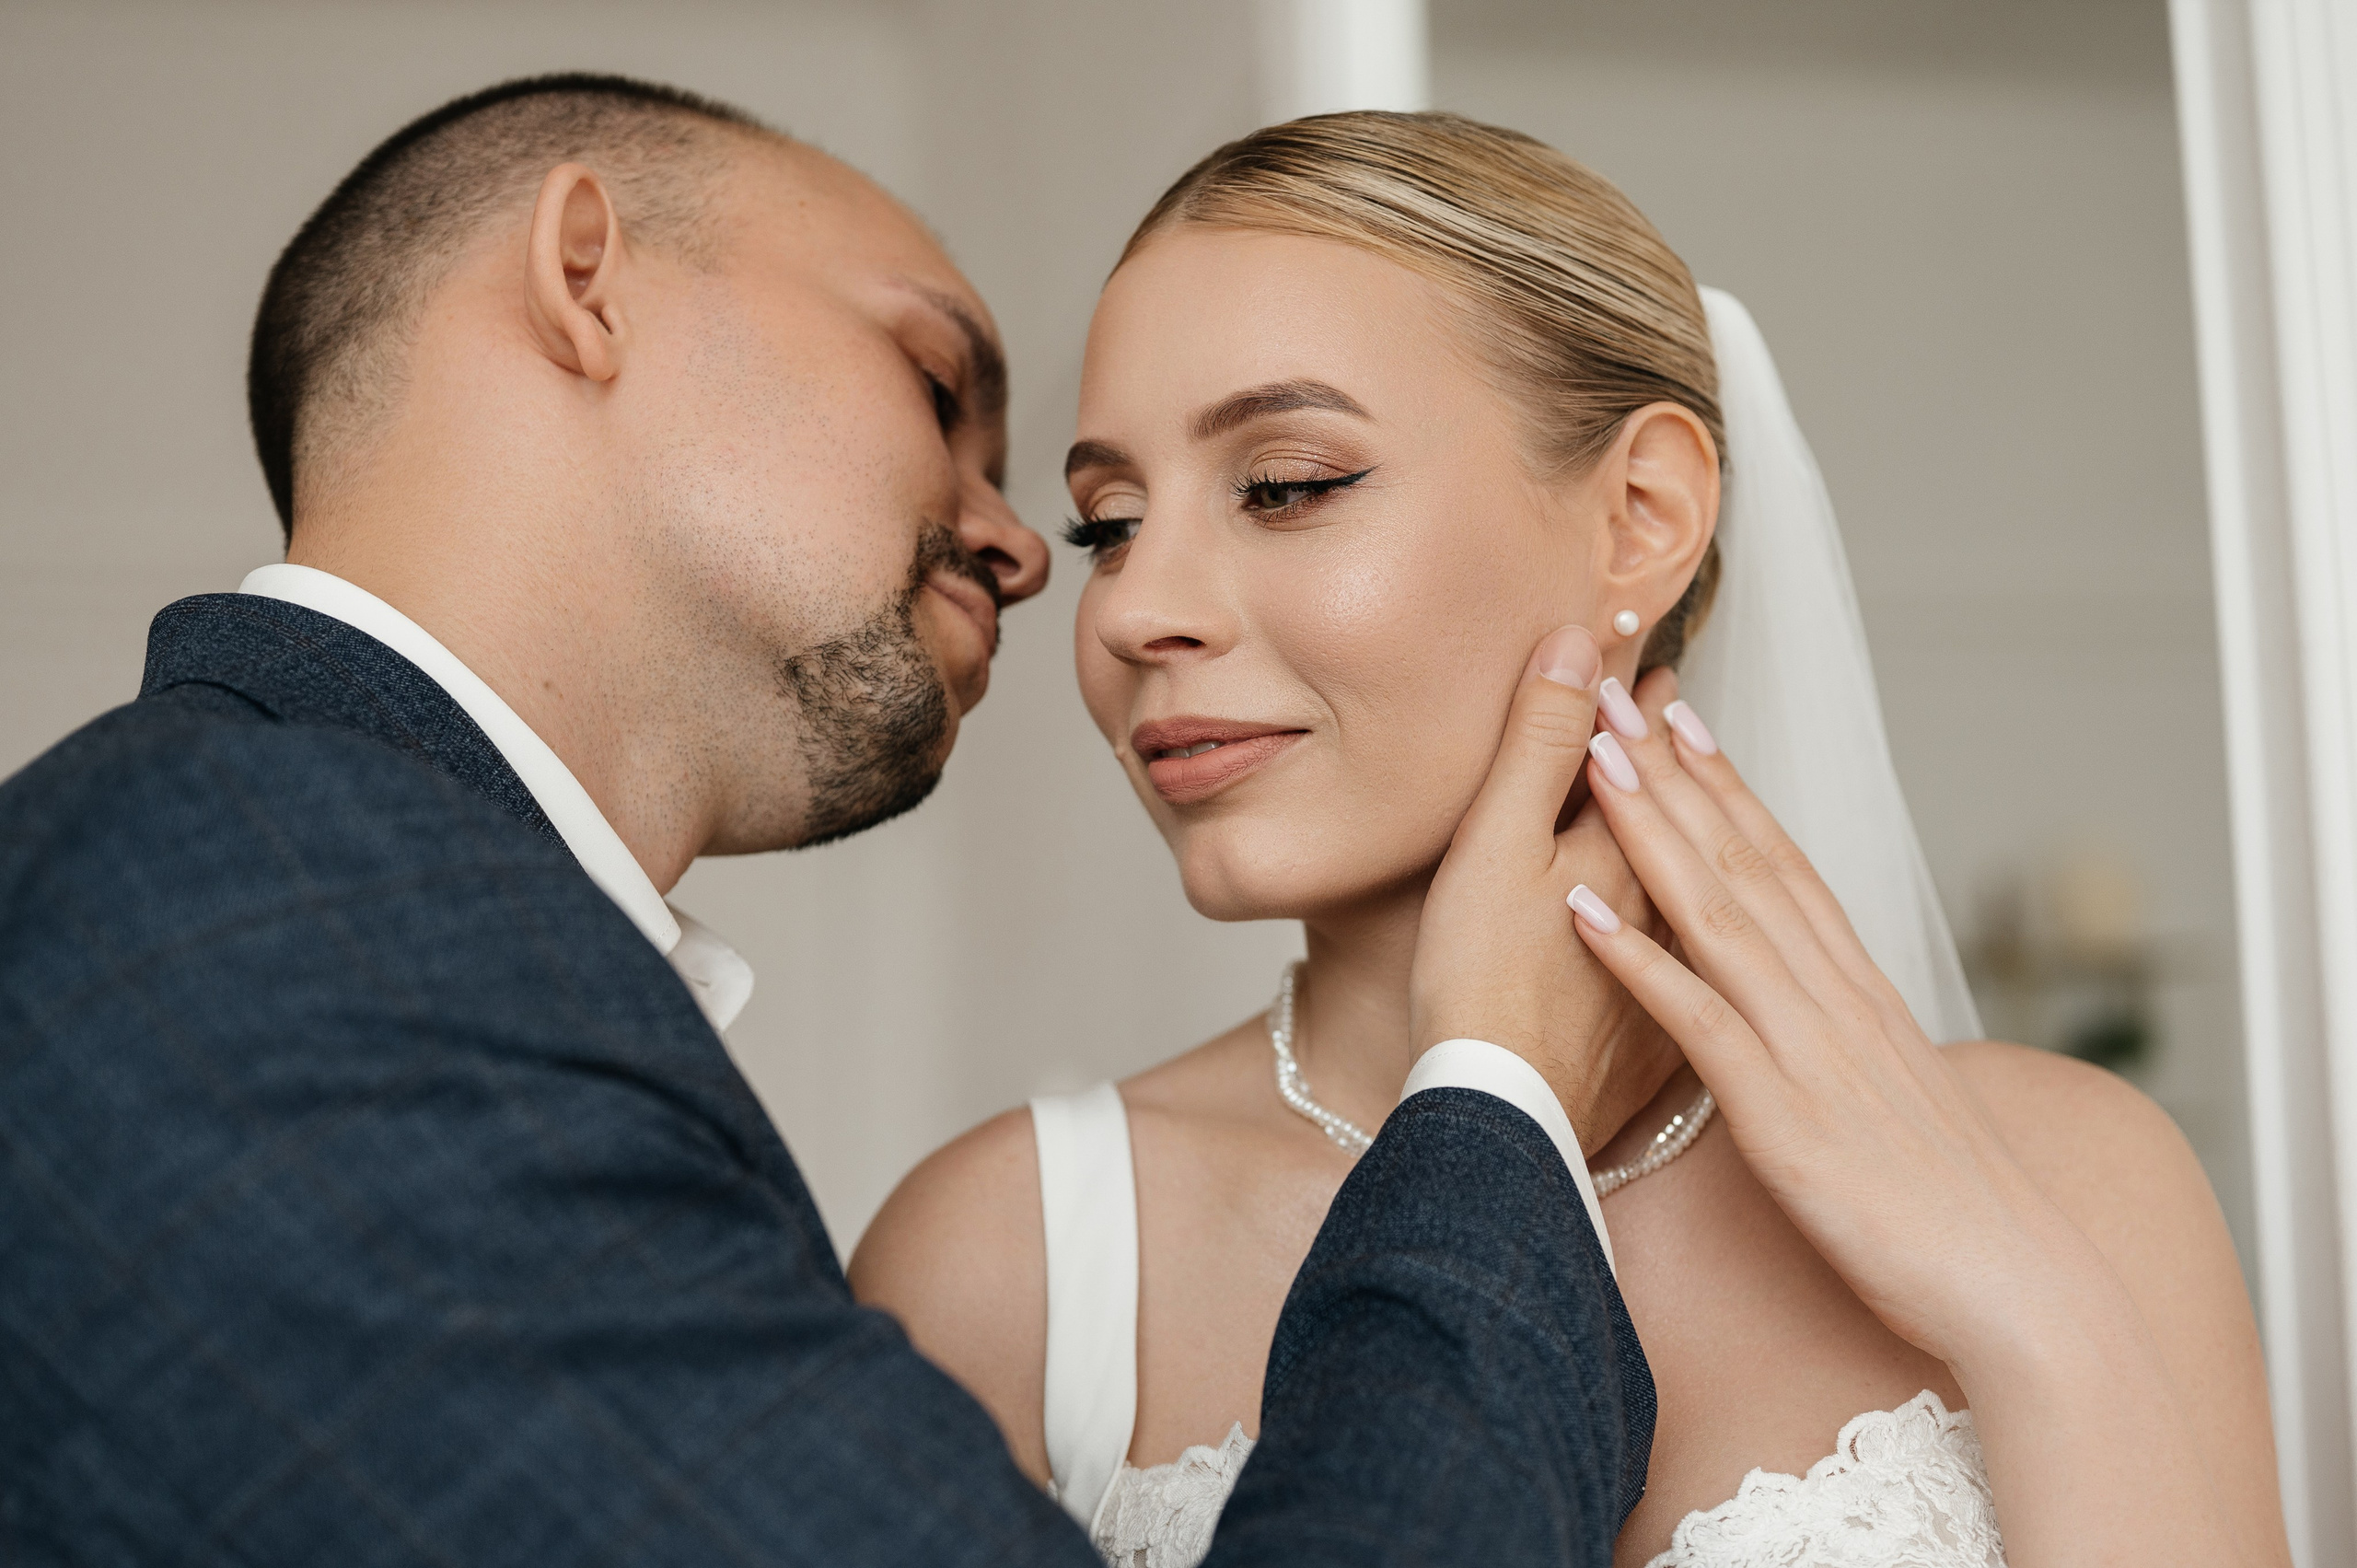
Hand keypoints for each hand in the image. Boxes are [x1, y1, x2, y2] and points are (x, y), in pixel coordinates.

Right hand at [1407, 628, 1682, 1152]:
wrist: (1504, 1119)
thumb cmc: (1481, 982)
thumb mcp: (1496, 843)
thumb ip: (1540, 744)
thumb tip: (1579, 649)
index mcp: (1633, 858)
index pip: (1654, 768)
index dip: (1652, 716)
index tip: (1661, 674)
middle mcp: (1669, 918)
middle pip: (1689, 829)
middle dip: (1685, 769)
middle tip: (1682, 718)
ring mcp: (1669, 989)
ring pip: (1698, 902)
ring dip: (1698, 846)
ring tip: (1698, 812)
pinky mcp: (1655, 1051)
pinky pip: (1692, 977)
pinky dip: (1687, 936)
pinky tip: (1685, 946)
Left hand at [1565, 683, 2111, 1369]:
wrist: (2020, 1284)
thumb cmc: (1953, 1209)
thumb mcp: (1899, 1103)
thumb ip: (1855, 1050)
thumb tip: (1831, 1026)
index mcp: (1861, 995)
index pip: (1787, 866)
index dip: (1731, 790)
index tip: (1685, 720)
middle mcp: (1835, 1001)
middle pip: (1746, 863)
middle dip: (1677, 775)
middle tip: (1619, 693)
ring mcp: (1810, 1051)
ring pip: (1718, 915)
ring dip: (1651, 832)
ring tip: (1593, 758)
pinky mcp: (1784, 1116)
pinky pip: (1698, 1023)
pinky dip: (1639, 963)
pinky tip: (1582, 913)